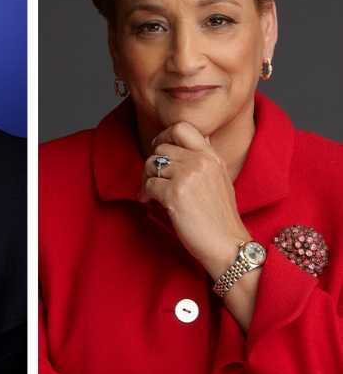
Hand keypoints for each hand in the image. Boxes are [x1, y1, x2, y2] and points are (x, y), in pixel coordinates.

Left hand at [141, 121, 250, 277]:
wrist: (228, 245)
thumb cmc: (219, 218)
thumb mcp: (218, 180)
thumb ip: (203, 160)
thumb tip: (184, 143)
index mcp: (212, 156)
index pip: (182, 128)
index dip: (164, 135)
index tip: (159, 150)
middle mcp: (201, 161)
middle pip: (160, 147)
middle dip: (152, 164)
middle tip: (152, 180)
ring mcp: (188, 176)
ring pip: (151, 164)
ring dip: (146, 180)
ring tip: (151, 194)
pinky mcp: (175, 193)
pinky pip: (148, 185)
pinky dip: (145, 195)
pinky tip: (151, 204)